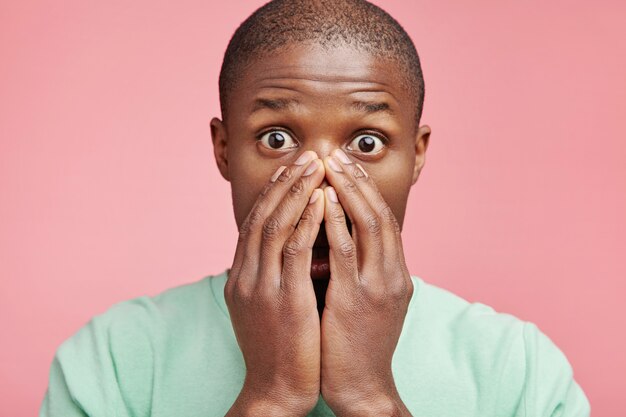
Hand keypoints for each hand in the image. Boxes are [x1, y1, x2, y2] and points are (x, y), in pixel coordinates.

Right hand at [225, 151, 324, 416]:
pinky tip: (320, 198)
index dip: (274, 192)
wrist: (274, 390)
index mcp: (242, 277)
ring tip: (315, 164)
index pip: (255, 222)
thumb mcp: (267, 307)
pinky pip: (293, 248)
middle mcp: (246, 276)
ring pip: (276, 224)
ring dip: (297, 190)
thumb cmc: (278, 350)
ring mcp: (261, 286)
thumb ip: (271, 276)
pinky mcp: (282, 299)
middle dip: (286, 182)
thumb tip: (288, 250)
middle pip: (263, 215)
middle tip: (306, 154)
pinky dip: (306, 220)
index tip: (292, 168)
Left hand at [319, 149, 412, 416]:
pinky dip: (335, 221)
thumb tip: (337, 238)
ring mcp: (377, 285)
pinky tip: (322, 200)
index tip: (344, 165)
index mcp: (395, 273)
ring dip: (347, 190)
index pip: (383, 218)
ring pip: (367, 223)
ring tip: (327, 164)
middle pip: (379, 212)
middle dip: (356, 180)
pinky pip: (346, 250)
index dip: (364, 189)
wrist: (363, 387)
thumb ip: (359, 269)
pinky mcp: (356, 299)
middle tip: (335, 153)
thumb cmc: (358, 344)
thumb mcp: (367, 300)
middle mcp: (392, 273)